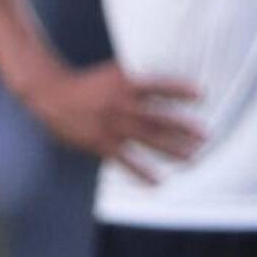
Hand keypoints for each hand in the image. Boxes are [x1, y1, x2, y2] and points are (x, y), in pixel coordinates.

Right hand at [20, 64, 205, 180]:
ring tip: (192, 158)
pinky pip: (126, 160)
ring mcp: (112, 126)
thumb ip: (137, 83)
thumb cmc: (86, 85)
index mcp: (124, 83)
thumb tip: (165, 90)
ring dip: (172, 150)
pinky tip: (159, 181)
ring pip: (147, 139)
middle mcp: (121, 104)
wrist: (51, 96)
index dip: (179, 89)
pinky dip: (143, 172)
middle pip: (158, 117)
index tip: (201, 94)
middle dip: (183, 127)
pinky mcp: (102, 144)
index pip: (158, 86)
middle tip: (204, 135)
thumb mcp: (113, 75)